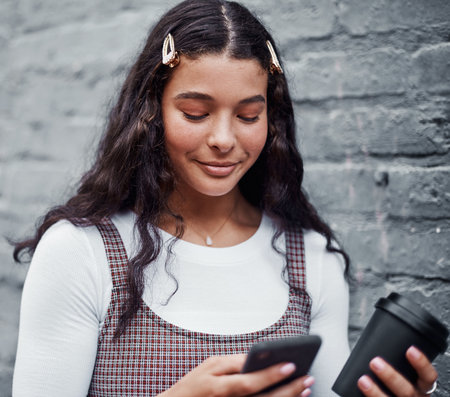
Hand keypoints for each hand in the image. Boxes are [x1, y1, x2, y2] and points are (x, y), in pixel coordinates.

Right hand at [158, 354, 314, 396]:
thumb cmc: (193, 386)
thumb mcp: (210, 366)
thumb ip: (233, 362)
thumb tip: (256, 357)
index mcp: (220, 388)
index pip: (250, 382)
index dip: (271, 375)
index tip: (291, 365)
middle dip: (289, 390)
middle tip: (307, 378)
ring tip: (305, 389)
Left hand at [357, 346, 437, 395]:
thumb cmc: (399, 386)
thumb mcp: (406, 374)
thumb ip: (397, 362)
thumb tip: (374, 338)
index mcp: (422, 388)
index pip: (428, 376)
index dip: (421, 364)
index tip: (410, 350)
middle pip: (407, 390)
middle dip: (391, 377)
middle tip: (375, 362)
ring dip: (376, 392)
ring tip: (363, 380)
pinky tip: (361, 392)